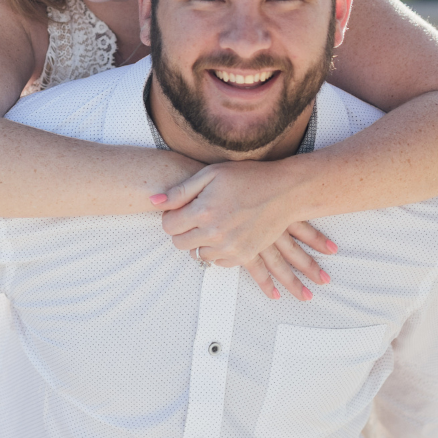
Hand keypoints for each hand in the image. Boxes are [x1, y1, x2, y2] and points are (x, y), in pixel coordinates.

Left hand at [155, 159, 335, 299]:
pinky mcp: (244, 256)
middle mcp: (215, 234)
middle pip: (180, 244)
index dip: (171, 216)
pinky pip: (219, 262)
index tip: (181, 209)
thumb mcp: (211, 174)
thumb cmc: (247, 177)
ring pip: (198, 255)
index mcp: (203, 212)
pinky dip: (218, 251)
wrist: (284, 191)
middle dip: (183, 230)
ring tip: (213, 223)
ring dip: (200, 242)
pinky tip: (225, 234)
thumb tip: (153, 201)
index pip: (168, 226)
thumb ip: (180, 191)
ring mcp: (230, 248)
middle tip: (195, 216)